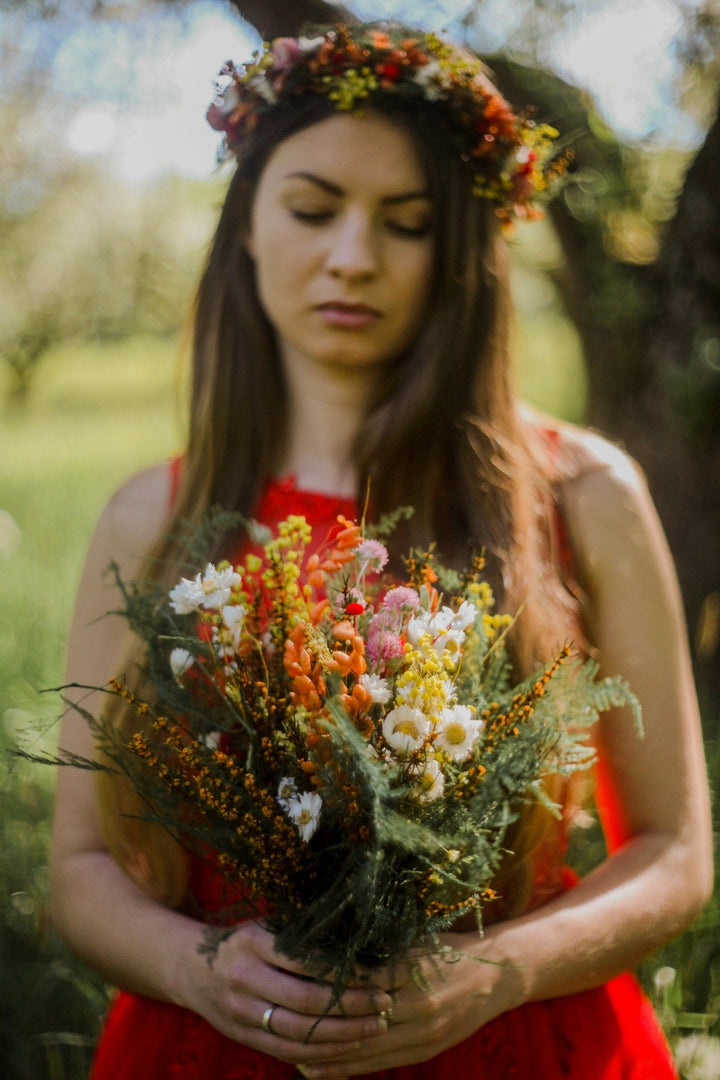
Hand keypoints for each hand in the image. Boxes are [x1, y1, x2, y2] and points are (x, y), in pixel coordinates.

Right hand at [182, 919, 393, 1066]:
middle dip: (351, 1006)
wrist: (194, 969)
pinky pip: (287, 1051)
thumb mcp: (267, 926)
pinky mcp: (244, 1037)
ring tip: (377, 1027)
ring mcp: (241, 1012)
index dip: (344, 971)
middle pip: (305, 1000)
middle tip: (385, 1003)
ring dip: (343, 1034)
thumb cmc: (245, 942)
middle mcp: (244, 977)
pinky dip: (321, 1053)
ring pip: (298, 1032)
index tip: (377, 973)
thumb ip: (302, 935)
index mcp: (252, 942)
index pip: (305, 960)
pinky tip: (350, 1047)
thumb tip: (360, 941)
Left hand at [289, 930, 520, 1077]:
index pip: (361, 977)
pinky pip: (379, 1064)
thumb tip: (331, 942)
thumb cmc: (450, 948)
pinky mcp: (423, 1051)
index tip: (294, 976)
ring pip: (365, 1047)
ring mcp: (422, 1033)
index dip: (327, 979)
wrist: (496, 976)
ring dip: (328, 1052)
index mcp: (413, 969)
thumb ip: (381, 945)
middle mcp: (418, 1005)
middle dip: (319, 1022)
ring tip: (292, 1050)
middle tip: (282, 1019)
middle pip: (358, 1018)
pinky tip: (320, 1067)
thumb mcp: (416, 938)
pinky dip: (347, 1066)